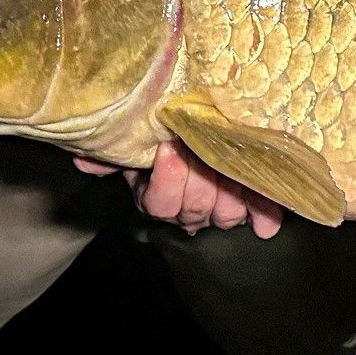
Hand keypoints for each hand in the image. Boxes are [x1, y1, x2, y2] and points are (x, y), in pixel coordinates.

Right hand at [74, 140, 284, 237]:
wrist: (196, 134)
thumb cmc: (161, 136)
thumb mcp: (134, 142)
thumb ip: (111, 153)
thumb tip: (86, 160)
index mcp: (158, 198)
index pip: (159, 203)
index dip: (166, 180)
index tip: (168, 148)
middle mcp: (190, 211)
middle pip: (196, 207)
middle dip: (201, 175)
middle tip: (204, 143)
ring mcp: (221, 211)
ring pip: (228, 213)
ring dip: (232, 188)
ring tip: (232, 158)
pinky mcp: (252, 203)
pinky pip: (261, 213)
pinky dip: (267, 213)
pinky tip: (269, 220)